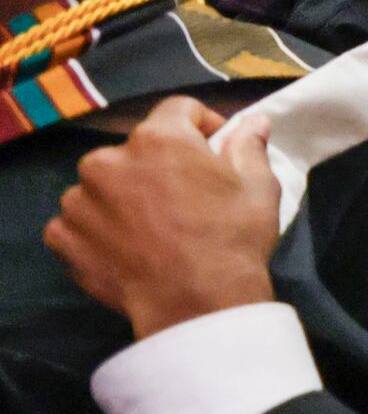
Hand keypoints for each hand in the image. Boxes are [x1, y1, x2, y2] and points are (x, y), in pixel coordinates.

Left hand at [43, 97, 278, 342]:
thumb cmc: (232, 240)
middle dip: (156, 166)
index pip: (179, 110)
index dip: (202, 126)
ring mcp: (78, 198)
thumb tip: (252, 121)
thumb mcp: (258, 189)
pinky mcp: (62, 234)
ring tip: (148, 229)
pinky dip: (95, 229)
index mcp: (160, 139)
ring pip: (101, 185)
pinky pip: (77, 221)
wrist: (195, 304)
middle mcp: (109, 158)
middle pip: (135, 150)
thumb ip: (248, 147)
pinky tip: (123, 249)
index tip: (215, 151)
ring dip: (121, 197)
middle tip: (182, 199)